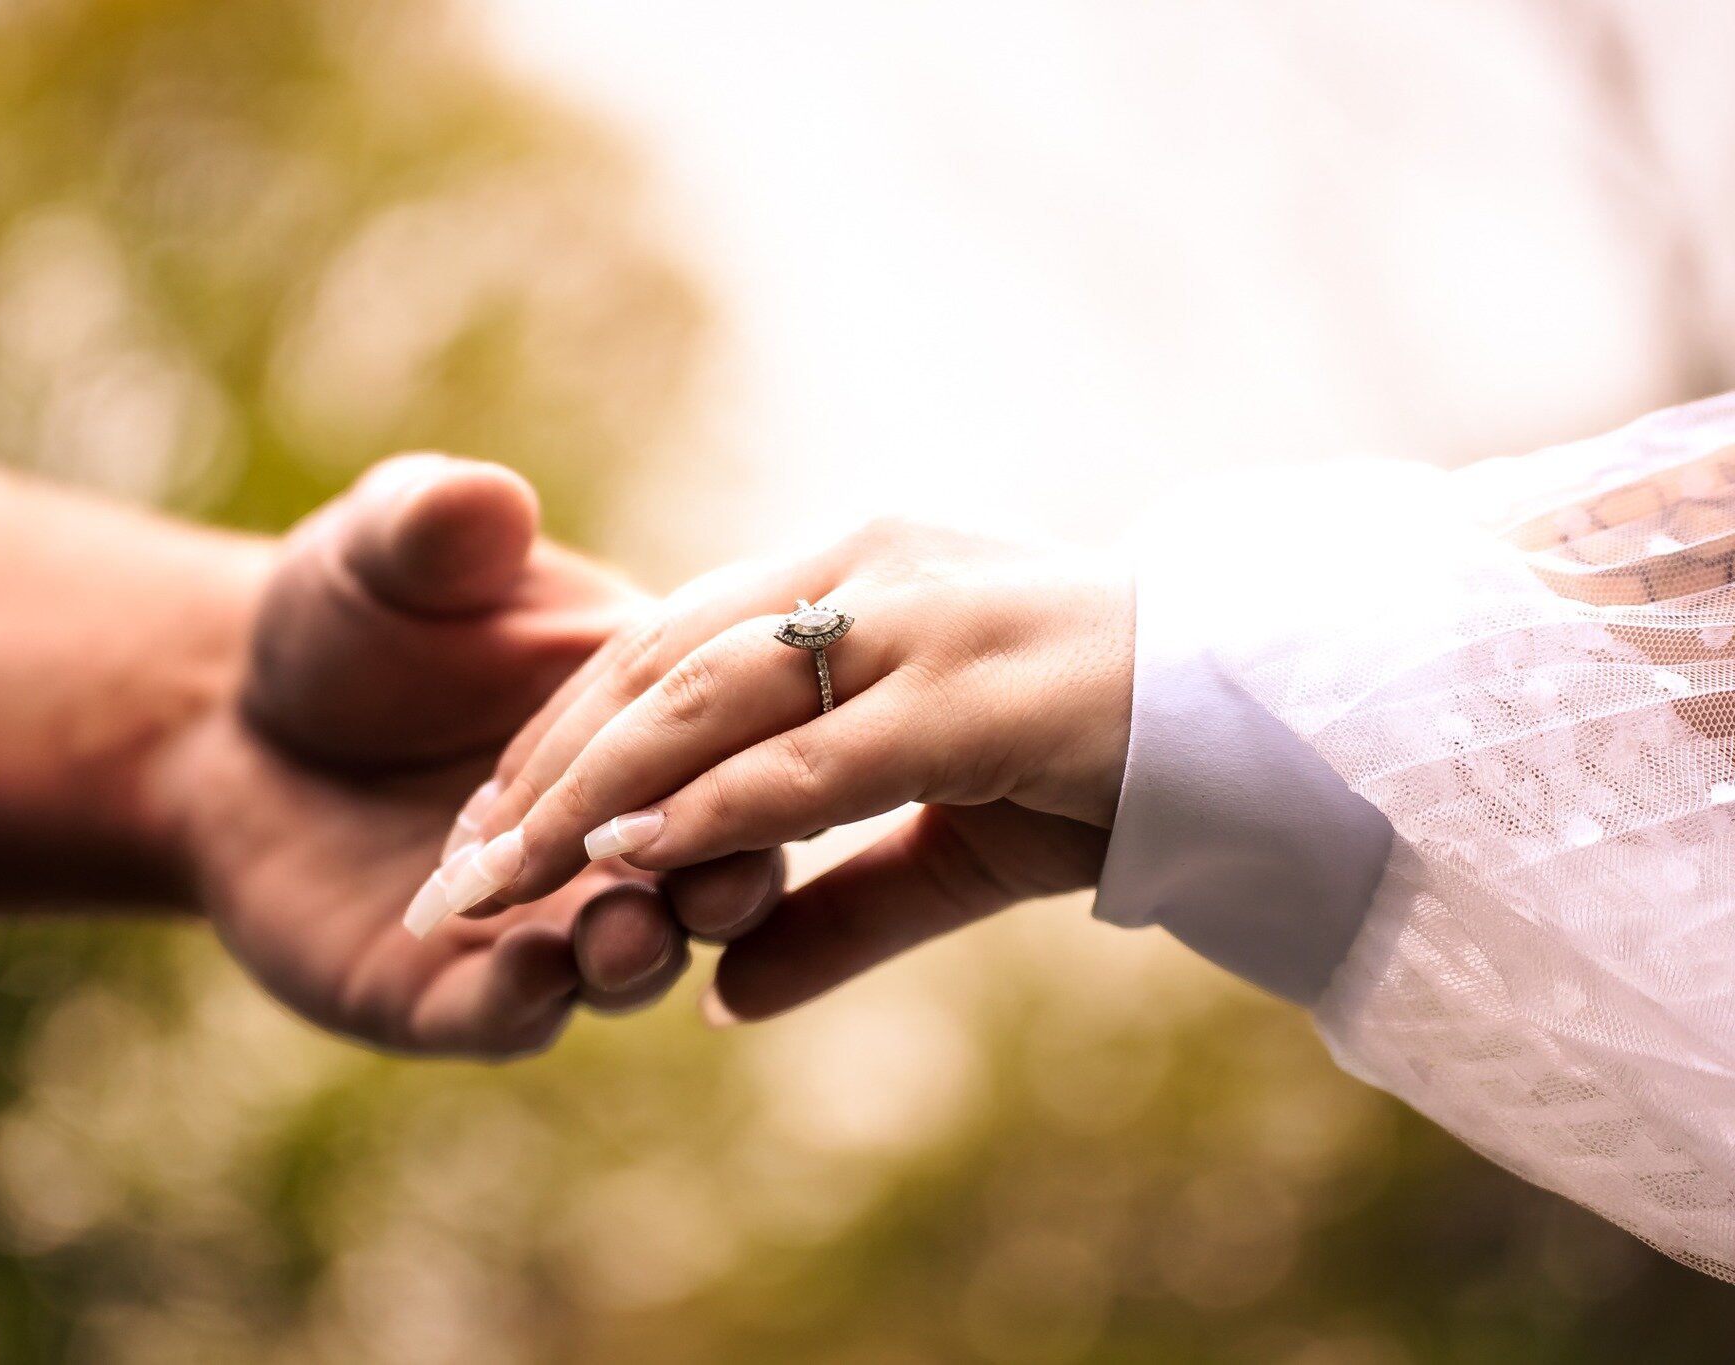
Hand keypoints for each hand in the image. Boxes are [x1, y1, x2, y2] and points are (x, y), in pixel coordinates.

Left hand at [146, 456, 779, 1056]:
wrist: (226, 722)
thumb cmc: (342, 620)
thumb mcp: (384, 552)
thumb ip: (433, 524)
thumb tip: (482, 496)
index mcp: (643, 718)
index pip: (719, 736)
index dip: (732, 750)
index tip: (744, 758)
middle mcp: (615, 830)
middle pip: (708, 864)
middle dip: (723, 878)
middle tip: (718, 880)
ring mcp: (541, 919)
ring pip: (626, 957)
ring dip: (640, 953)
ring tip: (625, 933)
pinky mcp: (446, 991)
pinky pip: (507, 1016)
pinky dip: (528, 1004)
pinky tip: (529, 974)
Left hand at [413, 518, 1132, 1020]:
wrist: (1291, 723)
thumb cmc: (1114, 766)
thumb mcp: (949, 844)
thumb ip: (835, 911)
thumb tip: (724, 999)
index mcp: (854, 569)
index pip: (663, 643)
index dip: (562, 735)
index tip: (487, 829)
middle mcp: (871, 565)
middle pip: (654, 662)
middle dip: (542, 769)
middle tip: (453, 870)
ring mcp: (921, 612)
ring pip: (706, 695)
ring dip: (590, 791)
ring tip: (500, 877)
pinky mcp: (974, 686)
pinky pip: (811, 751)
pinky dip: (712, 806)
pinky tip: (630, 859)